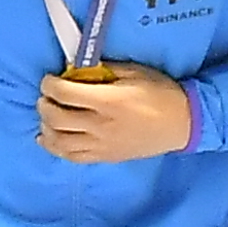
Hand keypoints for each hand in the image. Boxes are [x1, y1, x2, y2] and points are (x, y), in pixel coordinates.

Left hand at [33, 64, 196, 160]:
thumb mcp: (134, 72)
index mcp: (109, 101)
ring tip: (47, 116)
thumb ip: (103, 70)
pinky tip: (48, 138)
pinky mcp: (105, 157)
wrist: (183, 124)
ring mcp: (102, 145)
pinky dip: (54, 148)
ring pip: (59, 142)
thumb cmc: (161, 93)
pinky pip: (72, 157)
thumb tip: (76, 70)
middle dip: (44, 104)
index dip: (50, 84)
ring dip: (46, 127)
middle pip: (56, 118)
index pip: (65, 93)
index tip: (49, 79)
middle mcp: (101, 126)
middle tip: (46, 96)